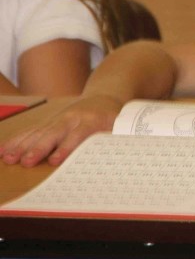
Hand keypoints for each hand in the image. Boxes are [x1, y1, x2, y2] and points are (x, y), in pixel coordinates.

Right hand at [0, 95, 122, 166]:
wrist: (105, 97)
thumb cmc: (113, 118)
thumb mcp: (119, 127)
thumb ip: (115, 141)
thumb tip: (117, 160)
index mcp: (92, 121)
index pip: (78, 135)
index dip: (67, 148)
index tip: (56, 161)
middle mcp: (72, 119)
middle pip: (54, 134)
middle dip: (39, 148)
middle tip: (27, 161)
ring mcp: (58, 119)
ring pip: (39, 132)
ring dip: (23, 146)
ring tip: (9, 158)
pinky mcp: (49, 122)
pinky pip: (31, 131)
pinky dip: (17, 140)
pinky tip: (3, 150)